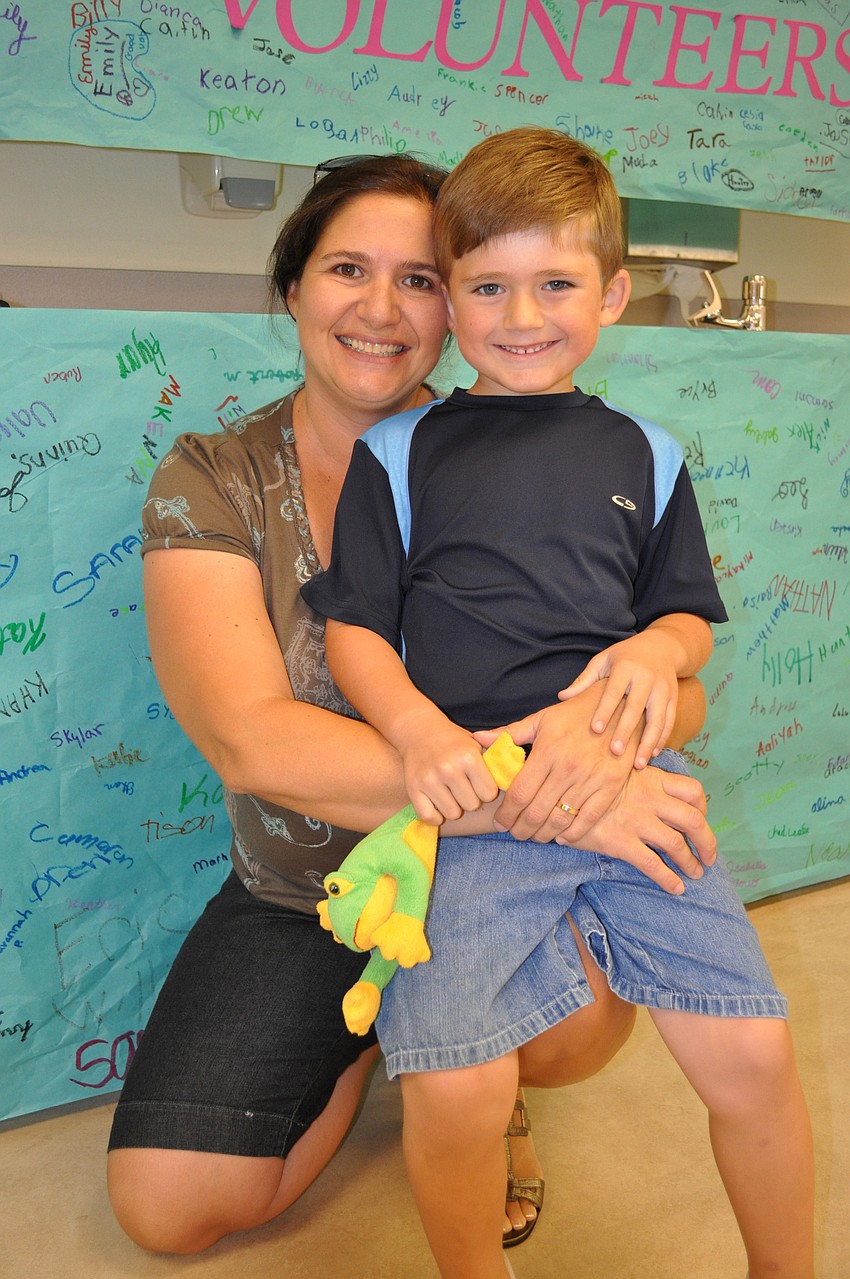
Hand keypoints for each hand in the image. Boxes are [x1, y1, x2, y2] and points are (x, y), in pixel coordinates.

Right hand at [400, 714, 497, 824]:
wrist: (418, 730)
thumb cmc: (453, 741)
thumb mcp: (476, 744)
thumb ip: (495, 761)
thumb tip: (516, 781)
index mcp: (468, 757)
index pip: (489, 794)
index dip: (486, 791)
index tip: (479, 784)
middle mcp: (449, 768)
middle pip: (471, 805)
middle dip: (470, 799)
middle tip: (464, 788)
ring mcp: (429, 779)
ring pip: (452, 813)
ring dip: (453, 807)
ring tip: (450, 793)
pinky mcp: (413, 788)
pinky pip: (430, 817)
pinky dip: (435, 815)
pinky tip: (437, 803)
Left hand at [474, 689, 637, 843]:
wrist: (621, 707)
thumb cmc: (576, 712)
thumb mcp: (542, 719)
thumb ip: (509, 733)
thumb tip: (478, 740)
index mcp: (547, 752)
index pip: (519, 793)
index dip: (506, 814)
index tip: (499, 822)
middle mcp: (567, 768)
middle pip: (536, 812)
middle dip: (520, 829)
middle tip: (514, 833)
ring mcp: (591, 779)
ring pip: (560, 819)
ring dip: (544, 834)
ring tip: (534, 836)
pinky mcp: (611, 786)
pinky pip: (589, 818)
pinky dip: (574, 833)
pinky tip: (562, 837)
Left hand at [558, 631, 679, 767]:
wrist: (662, 647)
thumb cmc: (624, 656)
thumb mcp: (603, 660)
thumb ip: (584, 680)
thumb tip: (561, 697)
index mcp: (626, 668)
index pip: (613, 692)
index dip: (605, 710)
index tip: (595, 729)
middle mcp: (647, 678)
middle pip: (636, 708)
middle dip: (626, 731)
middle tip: (616, 752)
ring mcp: (663, 689)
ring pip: (657, 719)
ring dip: (648, 743)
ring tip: (638, 765)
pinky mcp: (674, 698)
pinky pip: (669, 721)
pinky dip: (662, 739)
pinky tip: (652, 755)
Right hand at [564, 764, 715, 894]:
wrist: (554, 792)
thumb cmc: (584, 780)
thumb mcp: (614, 770)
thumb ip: (634, 778)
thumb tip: (647, 789)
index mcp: (650, 779)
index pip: (692, 790)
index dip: (704, 808)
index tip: (702, 819)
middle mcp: (648, 799)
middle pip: (694, 820)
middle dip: (708, 842)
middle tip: (709, 857)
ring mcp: (635, 821)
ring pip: (676, 844)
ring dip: (692, 862)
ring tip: (696, 873)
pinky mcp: (620, 842)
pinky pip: (653, 864)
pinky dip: (669, 879)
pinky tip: (676, 888)